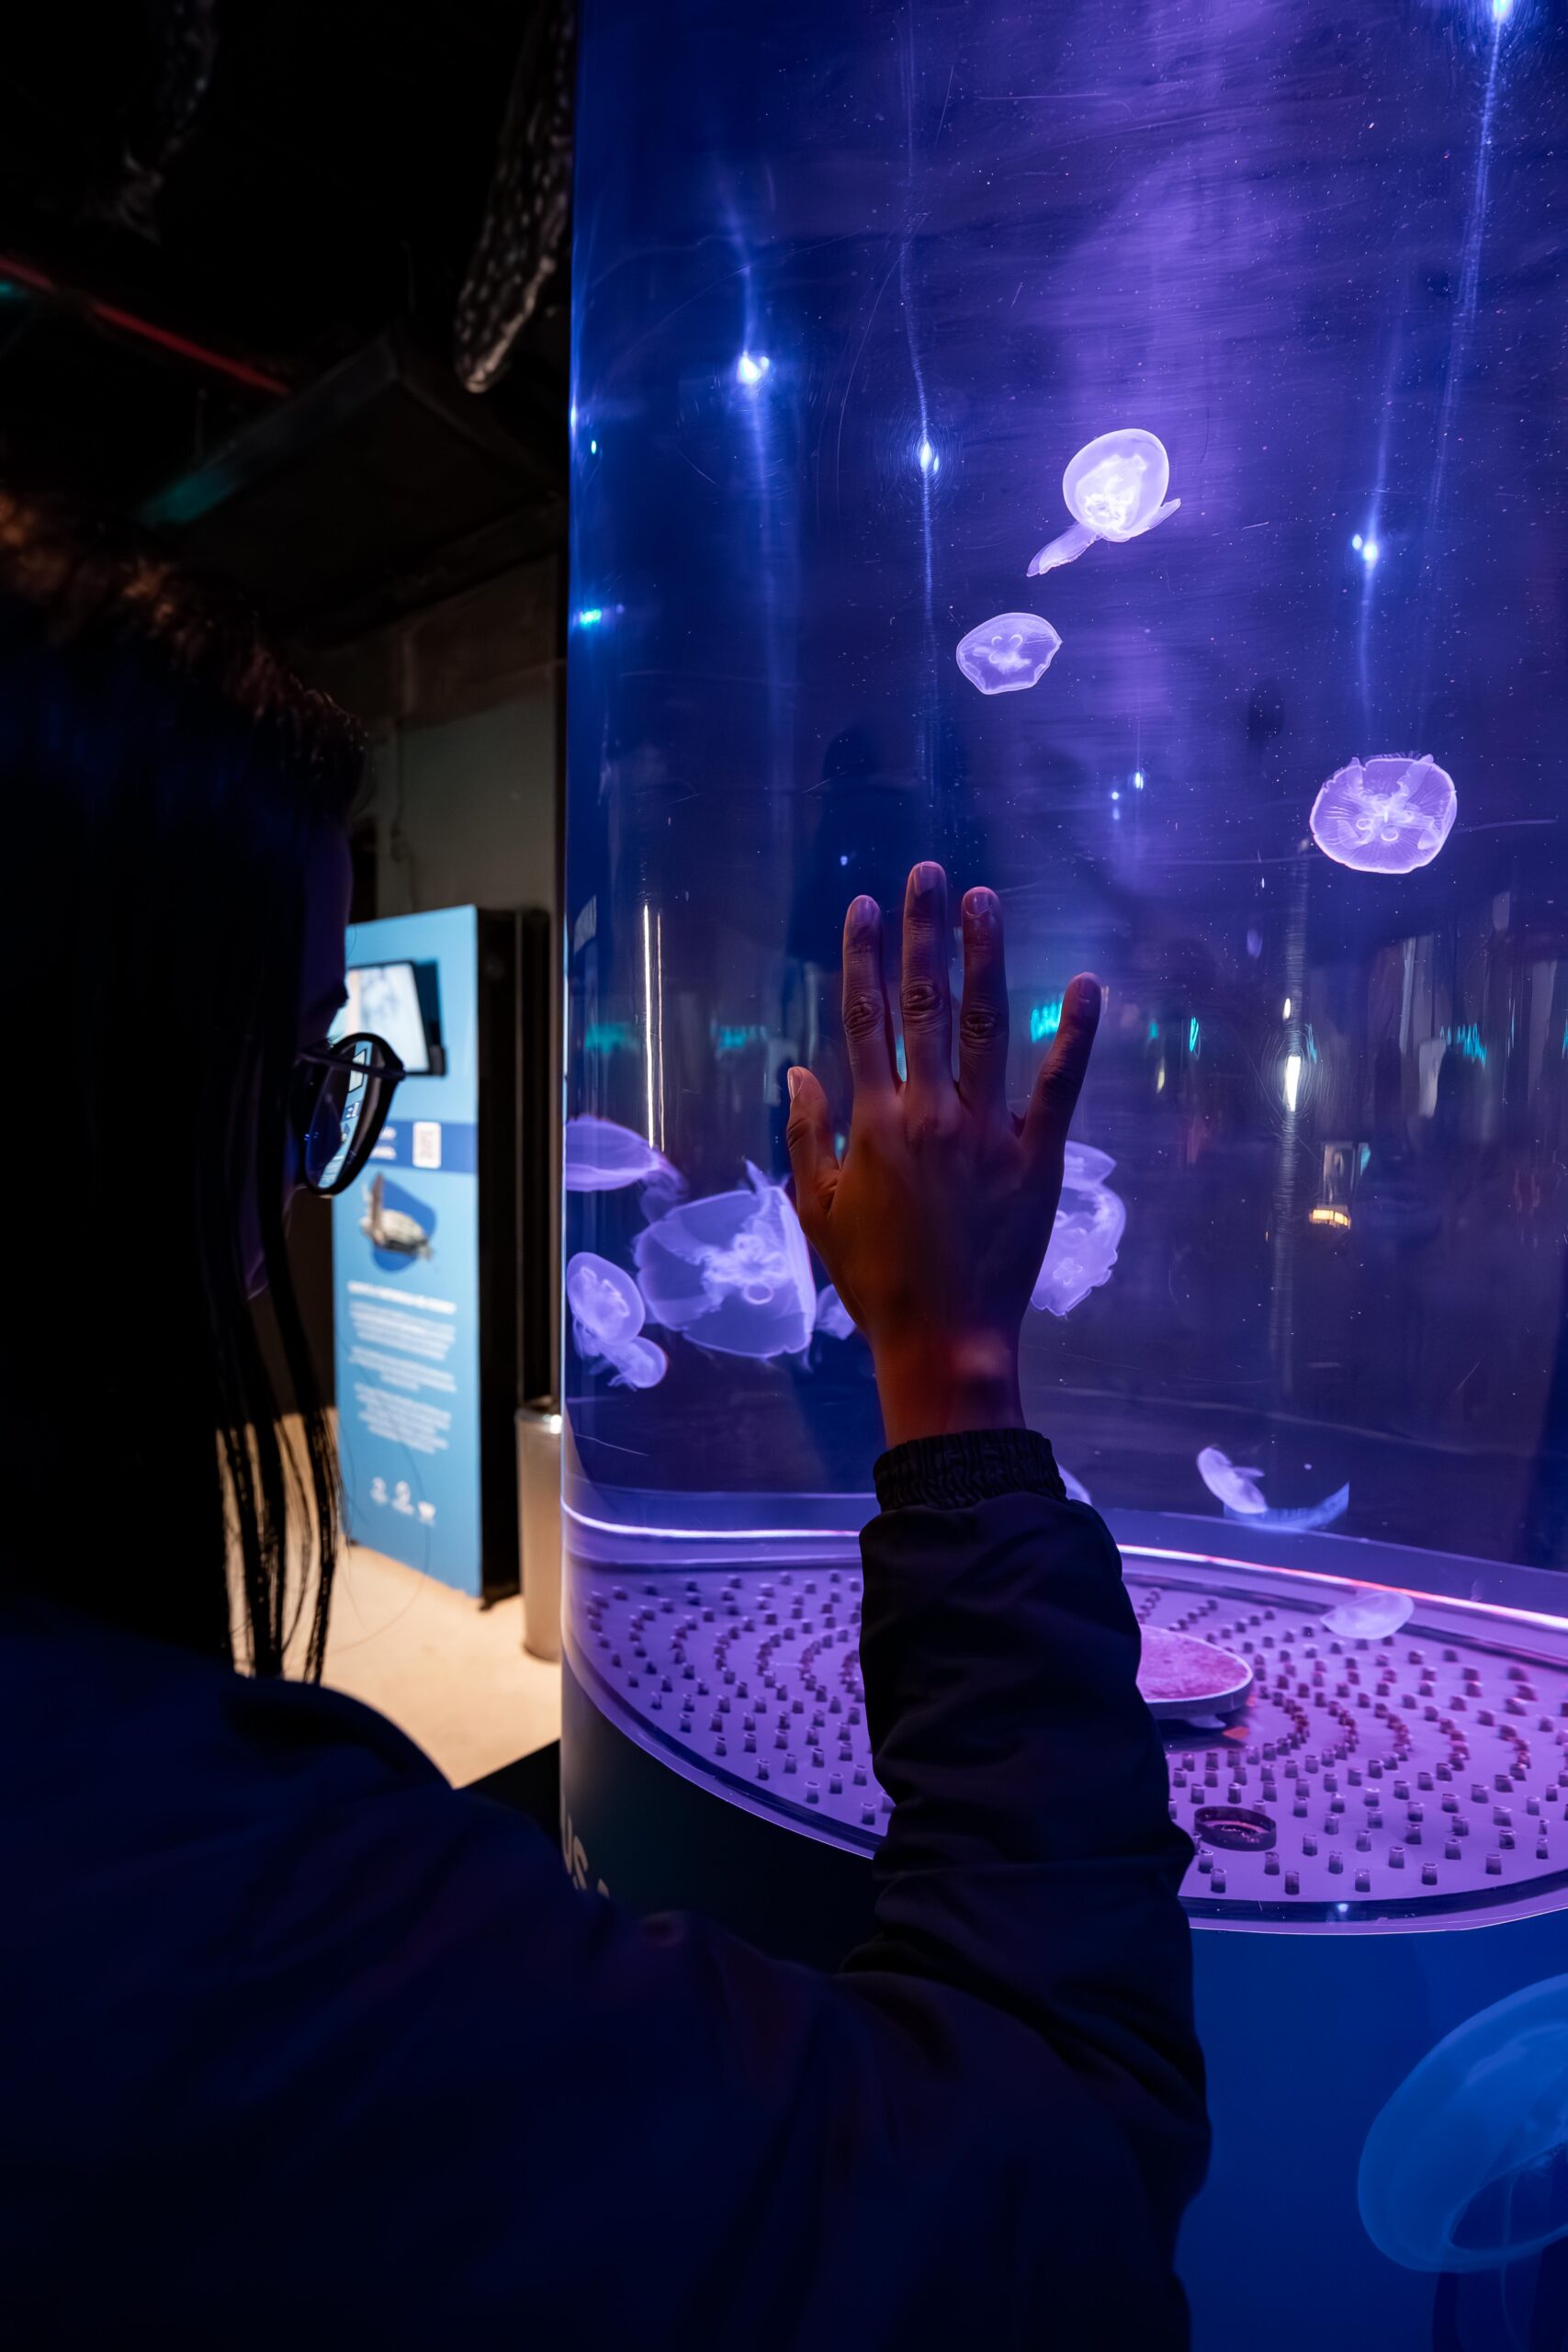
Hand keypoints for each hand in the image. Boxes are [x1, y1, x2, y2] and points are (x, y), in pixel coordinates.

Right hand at [786, 861, 1099, 1447]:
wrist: (943, 1338)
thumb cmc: (876, 1280)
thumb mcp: (818, 1208)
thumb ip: (806, 1135)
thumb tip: (799, 1071)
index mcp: (873, 1121)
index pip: (864, 1018)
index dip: (863, 957)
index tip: (863, 907)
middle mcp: (929, 1111)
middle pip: (923, 1003)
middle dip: (924, 933)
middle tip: (930, 875)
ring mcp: (987, 1129)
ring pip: (983, 1025)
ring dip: (984, 958)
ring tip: (987, 901)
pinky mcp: (1037, 1154)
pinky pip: (1059, 1084)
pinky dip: (1074, 1033)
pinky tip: (1086, 984)